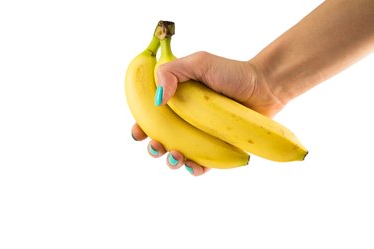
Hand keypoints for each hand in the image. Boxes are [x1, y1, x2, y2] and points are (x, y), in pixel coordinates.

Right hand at [131, 51, 283, 175]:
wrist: (264, 86)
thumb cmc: (231, 72)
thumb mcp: (199, 63)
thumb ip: (172, 71)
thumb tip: (158, 98)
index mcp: (177, 101)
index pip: (152, 117)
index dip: (141, 127)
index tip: (138, 132)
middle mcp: (186, 121)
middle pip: (161, 139)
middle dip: (154, 148)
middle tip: (157, 146)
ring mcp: (201, 136)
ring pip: (178, 155)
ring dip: (171, 161)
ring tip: (176, 157)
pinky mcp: (217, 149)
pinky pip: (202, 164)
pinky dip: (194, 169)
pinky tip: (193, 166)